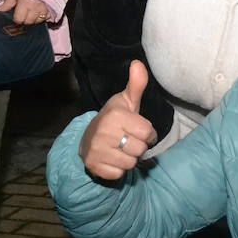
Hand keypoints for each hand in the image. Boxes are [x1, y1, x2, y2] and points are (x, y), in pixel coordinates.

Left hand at [0, 0, 53, 25]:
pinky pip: (48, 16)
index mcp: (25, 4)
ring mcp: (46, 8)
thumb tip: (1, 11)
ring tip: (32, 12)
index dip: (17, 18)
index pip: (19, 19)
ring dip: (34, 18)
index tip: (16, 14)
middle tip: (23, 12)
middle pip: (29, 22)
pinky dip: (44, 15)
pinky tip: (40, 10)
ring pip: (39, 21)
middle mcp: (36, 8)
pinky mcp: (53, 7)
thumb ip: (8, 1)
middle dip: (25, 19)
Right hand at [78, 61, 158, 180]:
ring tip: (120, 149)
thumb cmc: (114, 118)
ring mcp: (96, 151)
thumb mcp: (126, 100)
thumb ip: (137, 84)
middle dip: (138, 147)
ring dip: (129, 159)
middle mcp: (103, 133)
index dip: (147, 133)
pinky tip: (111, 159)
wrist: (88, 137)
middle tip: (127, 140)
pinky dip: (118, 170)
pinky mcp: (93, 167)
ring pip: (131, 164)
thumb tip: (138, 63)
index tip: (137, 130)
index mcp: (115, 116)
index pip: (148, 133)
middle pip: (140, 150)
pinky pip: (118, 175)